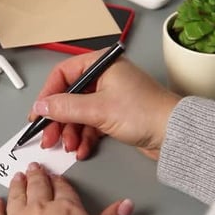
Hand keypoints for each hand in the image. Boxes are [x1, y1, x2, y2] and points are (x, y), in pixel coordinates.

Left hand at [0, 162, 132, 214]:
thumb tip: (125, 204)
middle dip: (36, 176)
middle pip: (38, 187)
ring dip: (17, 185)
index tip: (56, 177)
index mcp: (66, 209)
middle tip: (33, 168)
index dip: (59, 182)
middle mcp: (40, 210)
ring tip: (17, 177)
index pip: (63, 190)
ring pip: (16, 196)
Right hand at [30, 50, 180, 159]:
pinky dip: (84, 137)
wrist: (175, 135)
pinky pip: (91, 124)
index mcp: (101, 64)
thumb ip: (65, 107)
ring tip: (69, 147)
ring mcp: (109, 97)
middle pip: (69, 97)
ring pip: (79, 113)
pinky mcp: (115, 114)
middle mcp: (104, 77)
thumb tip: (41, 107)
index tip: (38, 114)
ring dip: (71, 132)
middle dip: (59, 120)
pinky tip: (82, 149)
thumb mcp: (98, 109)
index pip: (63, 74)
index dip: (48, 95)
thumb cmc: (145, 113)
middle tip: (49, 138)